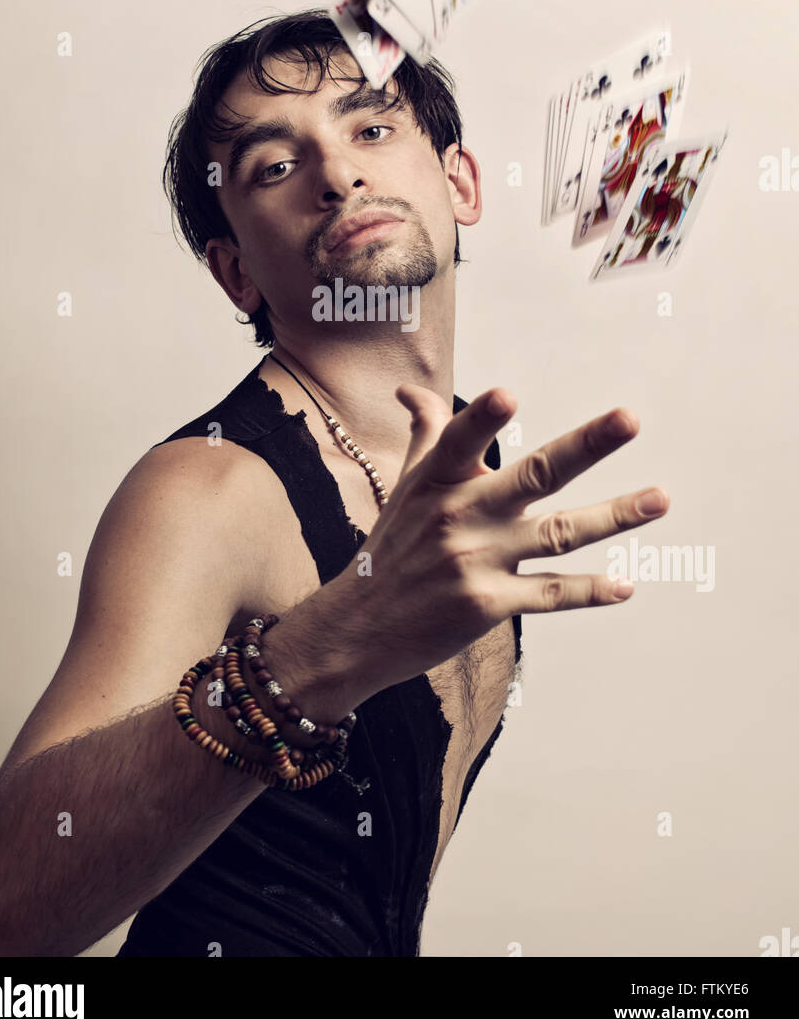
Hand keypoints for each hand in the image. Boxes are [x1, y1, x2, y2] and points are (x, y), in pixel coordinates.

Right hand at [348, 385, 668, 687]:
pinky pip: (551, 594)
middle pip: (533, 475)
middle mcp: (459, 516)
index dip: (481, 418)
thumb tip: (410, 390)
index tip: (507, 396)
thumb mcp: (405, 485)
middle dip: (585, 446)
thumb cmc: (390, 547)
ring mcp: (476, 562)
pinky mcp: (489, 605)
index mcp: (437, 480)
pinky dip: (591, 591)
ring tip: (660, 499)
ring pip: (559, 534)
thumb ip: (426, 434)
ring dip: (614, 516)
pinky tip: (626, 586)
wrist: (360, 628)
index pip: (459, 440)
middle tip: (630, 419)